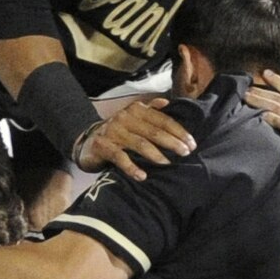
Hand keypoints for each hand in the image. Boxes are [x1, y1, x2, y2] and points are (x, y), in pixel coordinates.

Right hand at [76, 96, 193, 179]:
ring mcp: (113, 131)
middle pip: (154, 131)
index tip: (192, 143)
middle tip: (186, 153)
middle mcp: (125, 117)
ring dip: (156, 155)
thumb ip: (150, 109)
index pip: (163, 119)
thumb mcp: (133, 117)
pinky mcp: (102, 145)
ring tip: (167, 164)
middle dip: (172, 143)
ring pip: (139, 143)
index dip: (179, 131)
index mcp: (136, 109)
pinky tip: (142, 175)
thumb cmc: (118, 132)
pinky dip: (132, 167)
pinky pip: (120, 157)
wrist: (87, 141)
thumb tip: (167, 102)